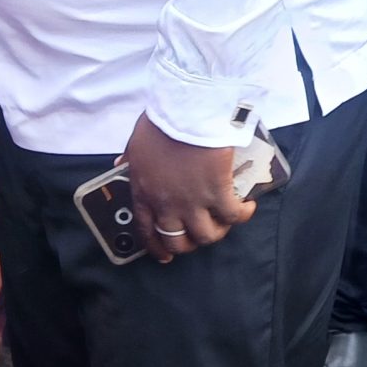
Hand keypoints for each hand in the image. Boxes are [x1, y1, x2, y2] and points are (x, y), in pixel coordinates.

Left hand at [125, 113, 253, 261]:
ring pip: (206, 236)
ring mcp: (193, 202)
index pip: (147, 232)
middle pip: (178, 241)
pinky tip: (246, 208)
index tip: (166, 255)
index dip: (158, 248)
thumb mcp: (136, 141)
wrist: (189, 112)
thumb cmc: (163, 122)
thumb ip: (129, 157)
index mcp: (144, 193)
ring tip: (225, 220)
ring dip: (217, 232)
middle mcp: (167, 204)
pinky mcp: (218, 193)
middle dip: (190, 243)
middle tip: (200, 233)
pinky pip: (232, 216)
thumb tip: (119, 164)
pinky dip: (241, 215)